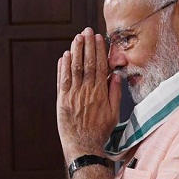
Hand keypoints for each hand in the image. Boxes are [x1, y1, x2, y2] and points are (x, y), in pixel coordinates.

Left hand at [56, 27, 121, 161]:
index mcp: (101, 93)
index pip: (100, 66)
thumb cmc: (100, 131)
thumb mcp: (114, 113)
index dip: (99, 50)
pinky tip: (64, 56)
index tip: (99, 38)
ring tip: (76, 38)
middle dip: (87, 46)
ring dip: (75, 52)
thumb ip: (115, 93)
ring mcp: (73, 96)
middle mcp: (87, 92)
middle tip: (86, 31)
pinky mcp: (62, 101)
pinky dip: (63, 67)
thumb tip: (116, 76)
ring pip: (75, 69)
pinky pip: (62, 80)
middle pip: (87, 64)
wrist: (83, 146)